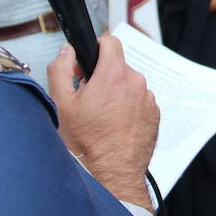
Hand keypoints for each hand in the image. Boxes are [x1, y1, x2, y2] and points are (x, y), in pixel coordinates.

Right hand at [49, 37, 158, 211]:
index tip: (88, 62)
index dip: (96, 47)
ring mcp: (148, 99)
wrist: (113, 174)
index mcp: (114, 75)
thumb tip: (66, 51)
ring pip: (129, 84)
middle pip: (118, 65)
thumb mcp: (62, 103)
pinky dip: (128, 107)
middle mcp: (136, 83)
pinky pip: (139, 101)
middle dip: (103, 75)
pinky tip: (115, 125)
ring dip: (116, 92)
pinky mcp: (155, 114)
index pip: (110, 41)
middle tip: (88, 97)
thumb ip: (61, 69)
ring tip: (102, 116)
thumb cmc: (88, 144)